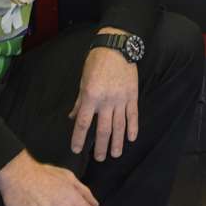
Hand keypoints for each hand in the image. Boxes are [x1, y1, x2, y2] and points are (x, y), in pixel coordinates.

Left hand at [69, 38, 138, 160]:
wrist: (117, 47)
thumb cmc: (96, 61)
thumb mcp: (83, 80)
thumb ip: (80, 101)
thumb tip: (73, 117)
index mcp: (91, 96)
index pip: (83, 123)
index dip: (78, 138)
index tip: (76, 149)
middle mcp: (106, 101)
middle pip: (102, 130)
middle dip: (100, 146)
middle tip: (99, 158)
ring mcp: (121, 99)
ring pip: (119, 126)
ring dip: (117, 142)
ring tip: (115, 154)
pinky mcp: (132, 96)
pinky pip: (133, 115)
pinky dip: (133, 128)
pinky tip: (131, 139)